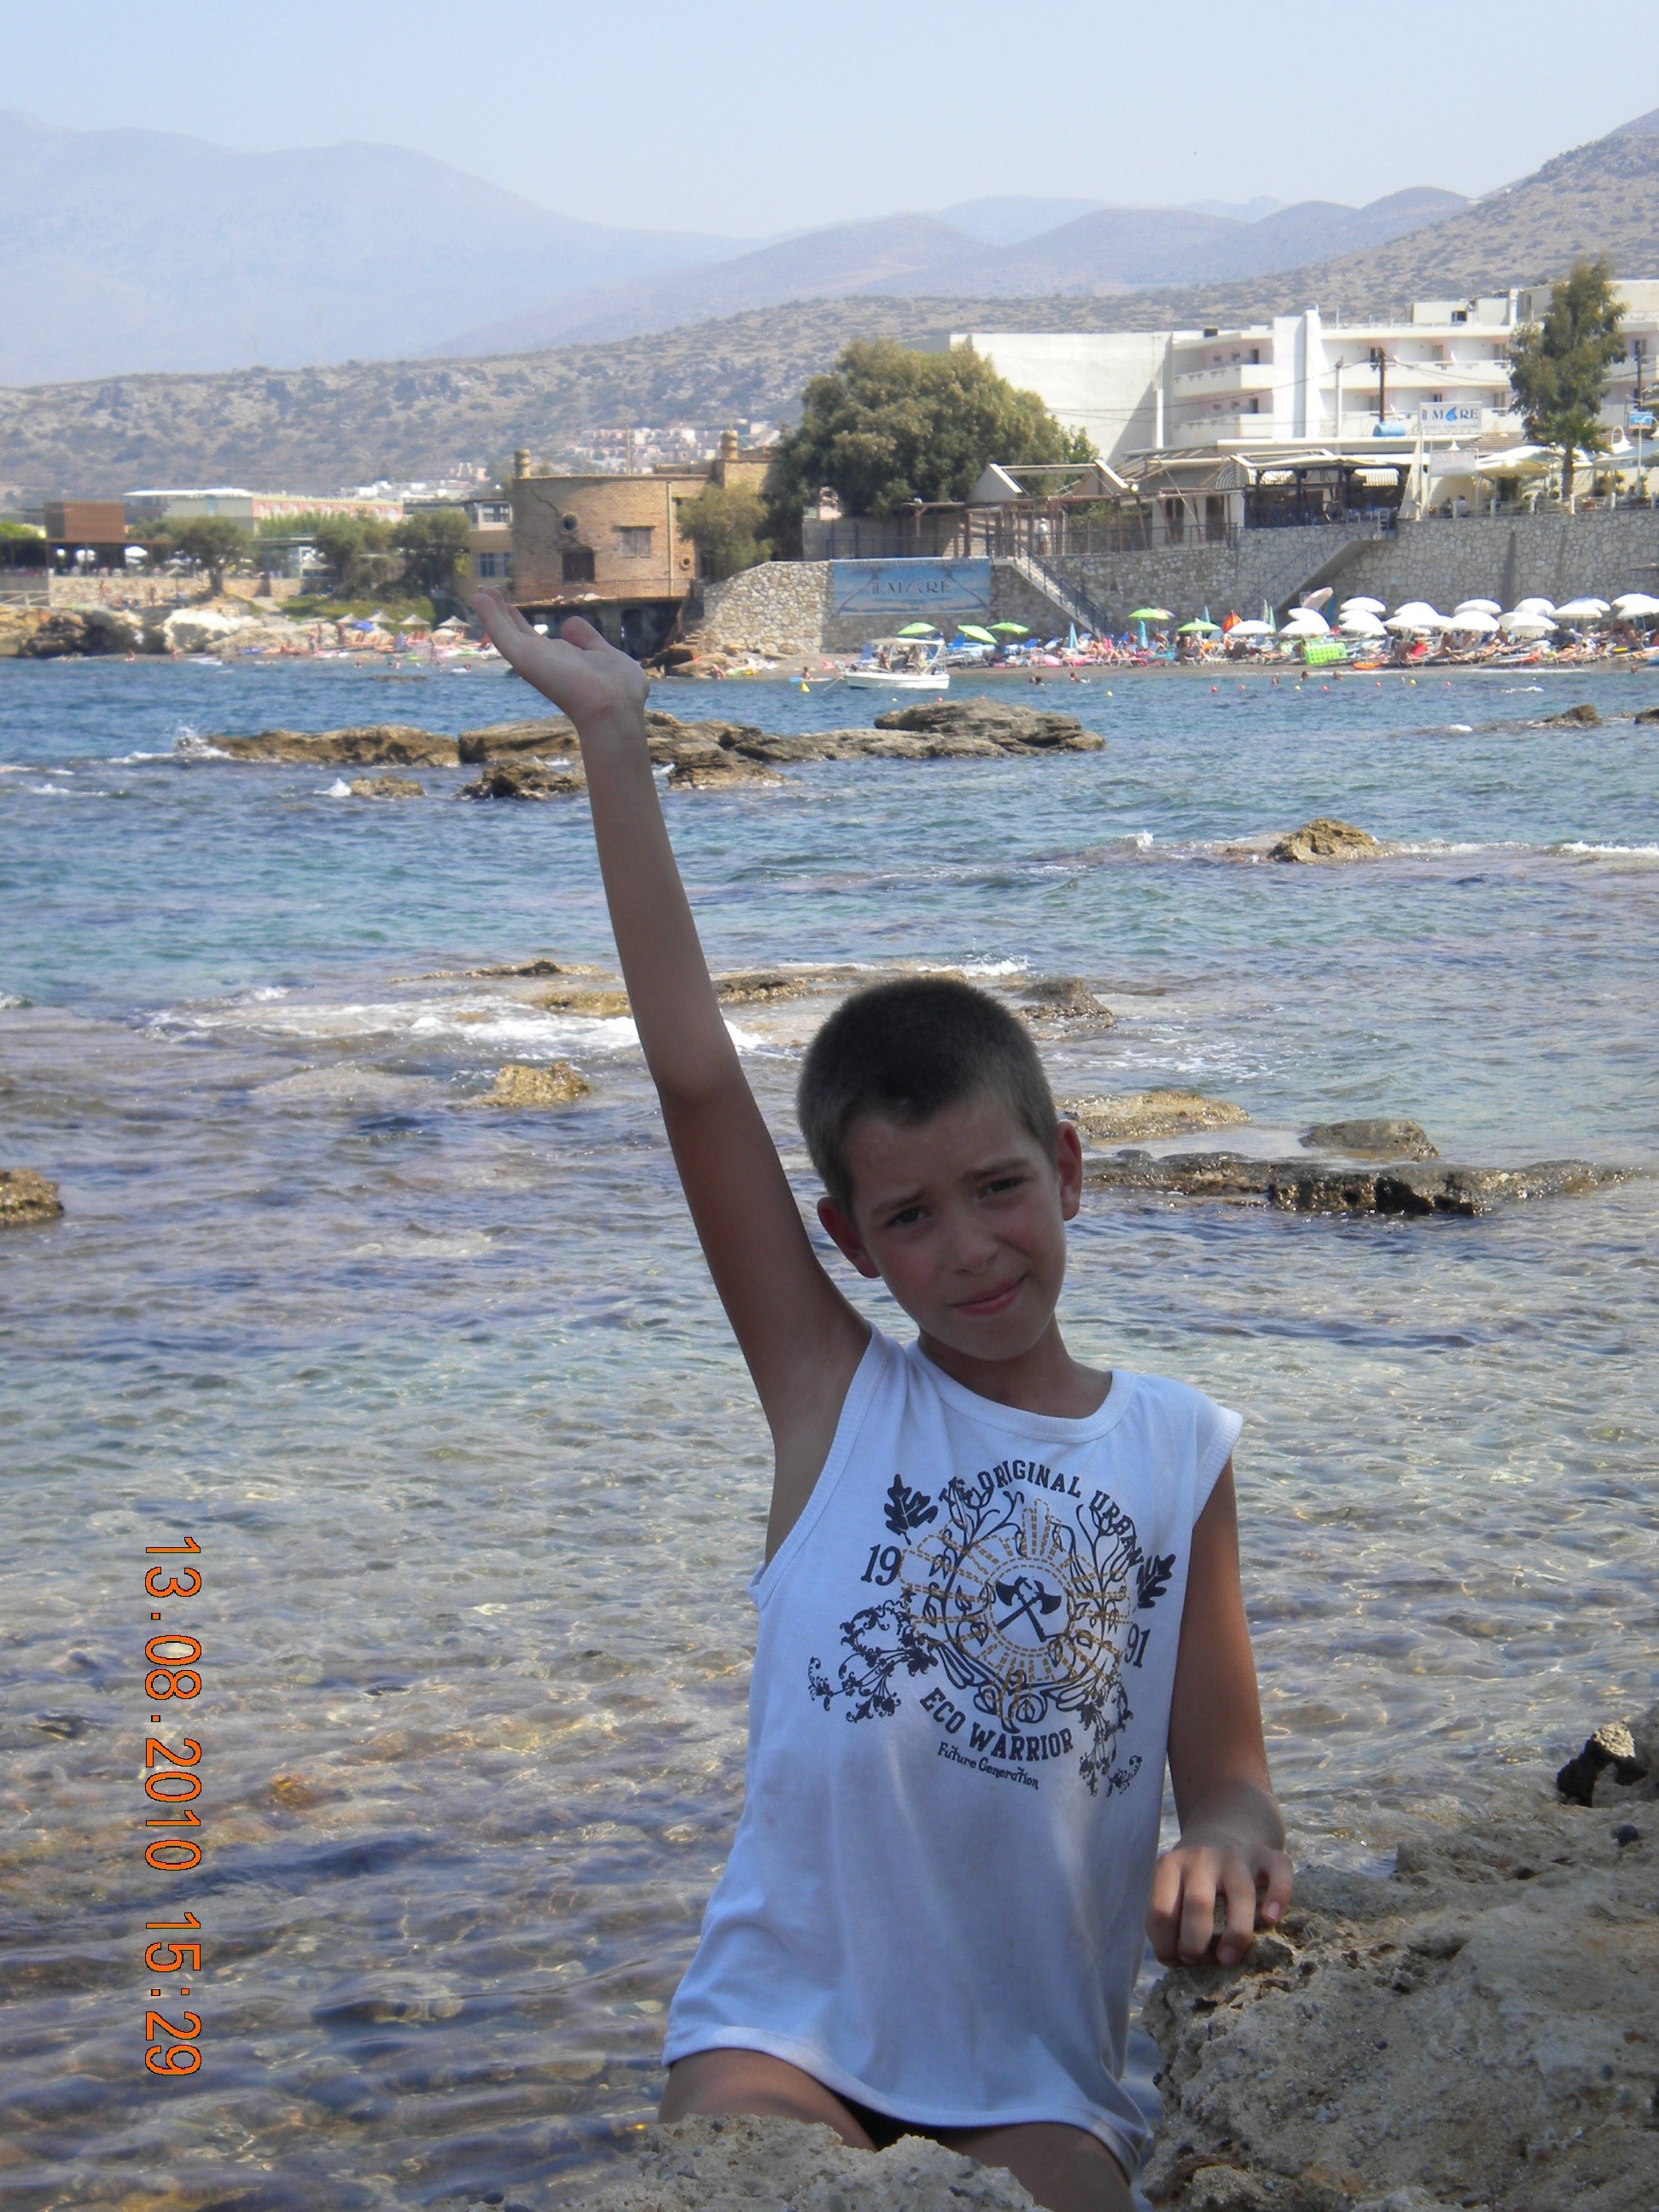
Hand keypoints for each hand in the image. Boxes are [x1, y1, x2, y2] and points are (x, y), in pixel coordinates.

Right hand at [472, 588, 649, 730]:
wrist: (613, 708)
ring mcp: (535, 660)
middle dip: (504, 615)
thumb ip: (589, 641)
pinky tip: (477, 598)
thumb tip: (568, 625)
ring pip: (507, 632)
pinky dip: (489, 616)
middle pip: (519, 634)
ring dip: (492, 612)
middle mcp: (547, 661)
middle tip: (488, 595)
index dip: (526, 624)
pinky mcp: (525, 659)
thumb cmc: (619, 690)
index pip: (541, 640)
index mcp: (566, 661)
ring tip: (479, 593)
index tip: (511, 608)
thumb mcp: (607, 655)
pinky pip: (503, 634)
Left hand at [1147, 1834, 1292, 1969]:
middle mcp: (1202, 1857)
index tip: (1177, 1960)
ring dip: (1235, 1933)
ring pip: (1241, 1894)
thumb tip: (1180, 1961)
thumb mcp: (1171, 1885)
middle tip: (1200, 1961)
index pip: (1161, 1911)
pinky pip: (1279, 1873)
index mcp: (1170, 1865)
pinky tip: (1271, 1919)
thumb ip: (1170, 1916)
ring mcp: (1237, 1855)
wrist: (1223, 1829)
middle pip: (1198, 1904)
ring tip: (1228, 1959)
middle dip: (1195, 1942)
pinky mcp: (1268, 1856)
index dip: (1166, 1945)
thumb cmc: (1193, 1875)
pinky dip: (1279, 1896)